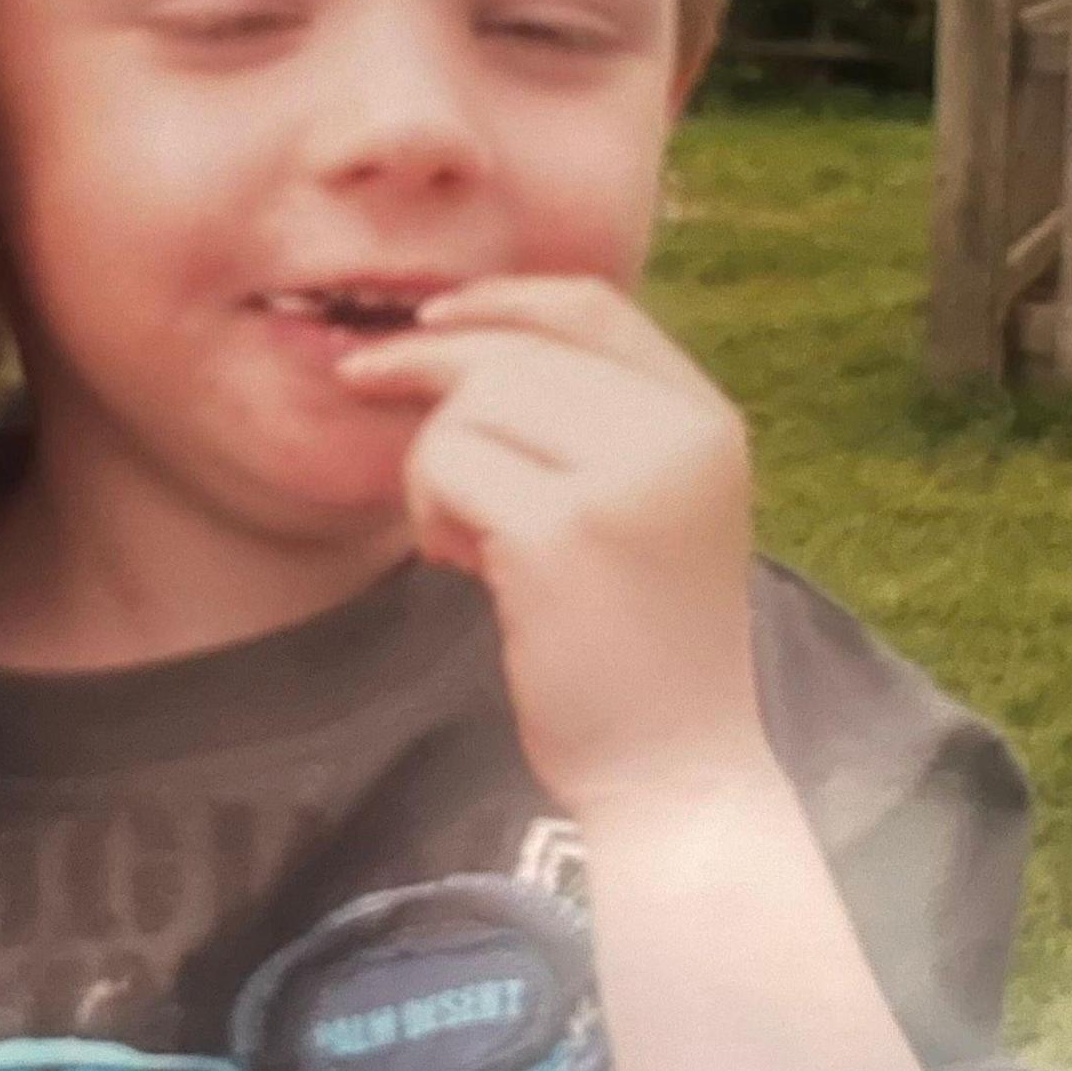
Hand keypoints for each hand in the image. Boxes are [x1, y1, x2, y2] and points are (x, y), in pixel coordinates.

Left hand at [334, 276, 763, 821]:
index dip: (497, 300)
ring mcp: (628, 478)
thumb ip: (591, 423)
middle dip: (424, 377)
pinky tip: (463, 566)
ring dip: (430, 466)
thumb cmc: (636, 646)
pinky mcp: (566, 531)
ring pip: (469, 403)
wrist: (673, 770)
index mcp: (706, 419)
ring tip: (461, 539)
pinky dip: (430, 512)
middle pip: (511, 352)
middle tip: (365, 395)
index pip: (590, 305)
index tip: (426, 321)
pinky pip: (448, 466)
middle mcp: (681, 433)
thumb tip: (462, 340)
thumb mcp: (643, 507)